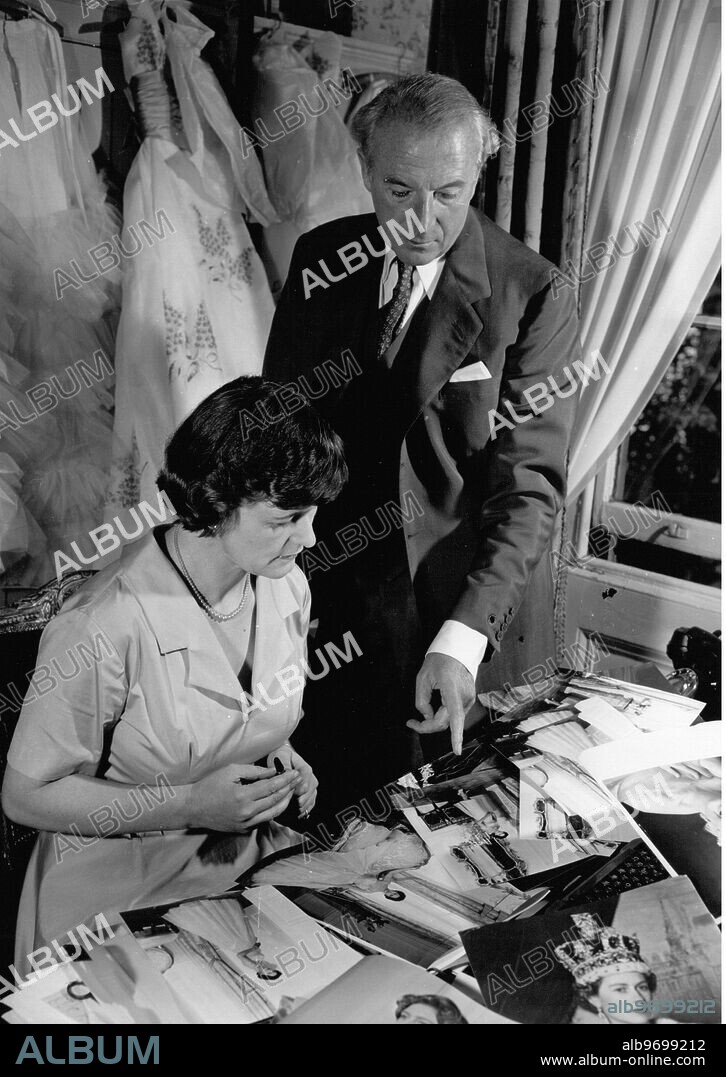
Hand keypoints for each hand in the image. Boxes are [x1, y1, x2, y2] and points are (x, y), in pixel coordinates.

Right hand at [186, 764, 300, 831]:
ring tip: (292, 791)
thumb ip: (254, 771)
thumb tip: (272, 771)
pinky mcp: (243, 829)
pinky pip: (263, 820)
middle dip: (289, 789)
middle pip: (275, 801)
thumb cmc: (210, 786)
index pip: (272, 787)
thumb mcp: (230, 771)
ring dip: (285, 802)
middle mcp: (246, 812)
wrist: (193, 807)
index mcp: (243, 796)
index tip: (295, 773)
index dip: (286, 780)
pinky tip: (278, 802)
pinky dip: (273, 811)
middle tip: (298, 780)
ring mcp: (245, 823)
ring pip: (273, 813)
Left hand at [267, 747, 317, 817]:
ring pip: (312, 796)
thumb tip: (287, 771)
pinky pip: (311, 801)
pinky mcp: (309, 792)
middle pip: (311, 788)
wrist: (283, 759)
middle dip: (304, 796)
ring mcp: (311, 784)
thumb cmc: (280, 758)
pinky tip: (300, 813)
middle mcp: (310, 776)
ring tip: (298, 810)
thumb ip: (284, 763)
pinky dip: (306, 808)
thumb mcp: (280, 756)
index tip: (295, 792)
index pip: (306, 775)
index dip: (301, 784)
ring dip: (306, 804)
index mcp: (304, 766)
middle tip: (297, 804)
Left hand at [407, 652, 475, 755]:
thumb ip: (422, 701)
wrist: (456, 650)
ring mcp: (468, 699)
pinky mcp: (468, 700)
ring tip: (417, 719)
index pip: (455, 716)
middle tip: (410, 723)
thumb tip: (427, 717)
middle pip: (446, 722)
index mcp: (452, 689)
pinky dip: (442, 716)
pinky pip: (454, 714)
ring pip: (450, 720)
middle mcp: (464, 697)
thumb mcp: (422, 678)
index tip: (457, 750)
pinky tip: (433, 710)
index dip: (456, 735)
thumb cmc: (438, 661)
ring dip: (435, 722)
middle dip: (428, 726)